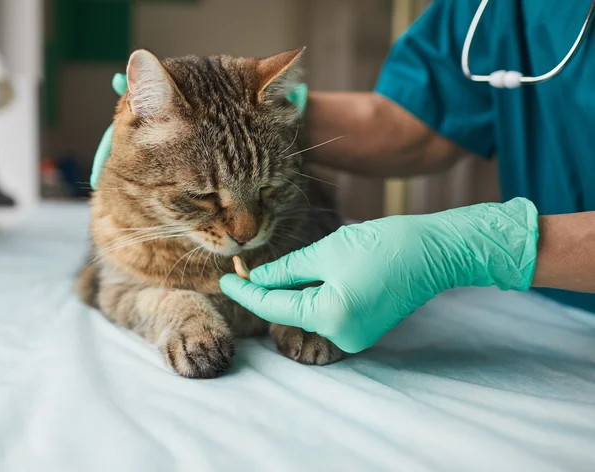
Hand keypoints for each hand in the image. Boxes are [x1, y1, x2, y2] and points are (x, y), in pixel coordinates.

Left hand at [220, 198, 538, 352]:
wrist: (434, 251)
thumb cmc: (383, 244)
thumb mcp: (325, 252)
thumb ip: (286, 270)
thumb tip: (256, 278)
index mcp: (329, 318)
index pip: (272, 307)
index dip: (246, 292)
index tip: (225, 279)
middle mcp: (341, 337)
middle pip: (289, 312)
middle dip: (268, 290)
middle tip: (246, 267)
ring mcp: (355, 337)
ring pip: (307, 313)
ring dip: (292, 292)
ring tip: (284, 267)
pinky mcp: (364, 330)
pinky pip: (326, 314)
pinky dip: (313, 296)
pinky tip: (312, 276)